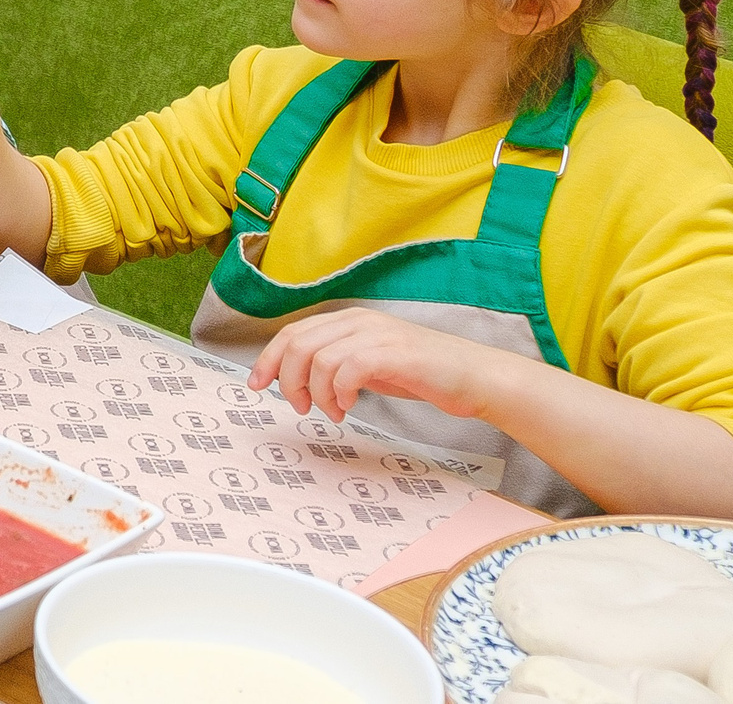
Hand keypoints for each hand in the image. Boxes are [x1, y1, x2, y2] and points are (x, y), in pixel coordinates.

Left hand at [249, 308, 516, 423]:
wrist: (475, 378)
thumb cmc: (424, 374)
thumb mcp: (371, 364)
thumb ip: (338, 364)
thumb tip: (298, 378)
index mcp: (350, 321)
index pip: (293, 333)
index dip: (268, 358)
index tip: (256, 385)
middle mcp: (359, 321)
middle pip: (297, 344)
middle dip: (287, 379)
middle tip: (300, 407)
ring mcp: (377, 335)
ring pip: (318, 358)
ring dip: (315, 392)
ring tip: (332, 411)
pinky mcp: (394, 353)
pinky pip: (347, 368)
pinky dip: (338, 392)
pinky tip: (347, 406)